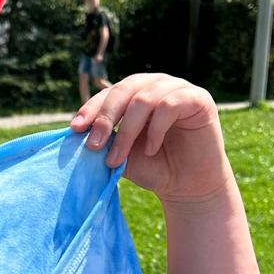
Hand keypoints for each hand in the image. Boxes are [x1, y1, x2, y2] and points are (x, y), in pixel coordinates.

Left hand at [70, 73, 228, 206]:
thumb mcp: (122, 155)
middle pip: (124, 90)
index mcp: (137, 93)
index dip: (91, 109)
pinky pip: (169, 105)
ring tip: (118, 159)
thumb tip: (79, 133)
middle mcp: (156, 85)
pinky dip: (155, 129)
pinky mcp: (198, 99)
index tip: (75, 129)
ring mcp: (178, 89)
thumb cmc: (155, 168)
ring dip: (126, 131)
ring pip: (144, 99)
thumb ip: (105, 141)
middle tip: (93, 146)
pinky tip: (150, 149)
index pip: (110, 93)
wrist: (188, 187)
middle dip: (104, 119)